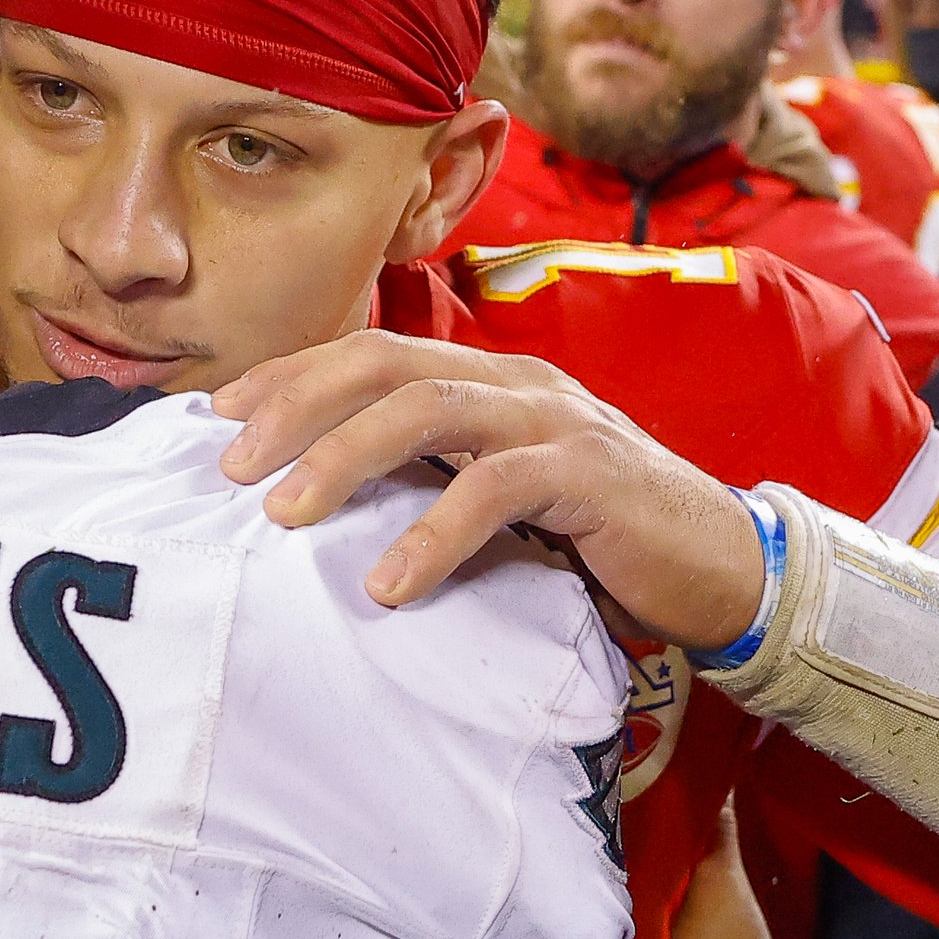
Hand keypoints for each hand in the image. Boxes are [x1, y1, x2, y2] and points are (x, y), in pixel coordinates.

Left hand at [212, 330, 766, 649]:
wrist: (725, 567)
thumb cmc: (597, 543)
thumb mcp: (500, 502)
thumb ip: (431, 484)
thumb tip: (320, 506)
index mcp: (488, 380)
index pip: (369, 354)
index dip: (288, 378)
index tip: (214, 419)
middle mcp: (517, 383)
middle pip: (384, 363)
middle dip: (295, 406)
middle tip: (231, 468)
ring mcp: (557, 420)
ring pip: (428, 408)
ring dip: (345, 457)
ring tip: (284, 515)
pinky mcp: (592, 474)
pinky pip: (497, 487)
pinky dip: (433, 533)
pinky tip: (388, 584)